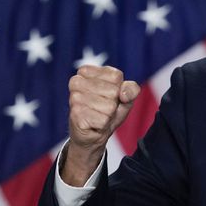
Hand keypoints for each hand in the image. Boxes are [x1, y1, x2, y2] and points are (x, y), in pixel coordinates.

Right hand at [63, 65, 140, 184]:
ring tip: (99, 116)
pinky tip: (94, 124)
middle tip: (104, 108)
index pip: (116, 76)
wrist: (94, 134)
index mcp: (87, 71)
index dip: (119, 89)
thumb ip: (131, 89)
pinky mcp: (75, 114)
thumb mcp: (125, 97)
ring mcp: (74, 98)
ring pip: (109, 106)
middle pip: (113, 91)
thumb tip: (123, 94)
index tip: (110, 95)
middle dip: (114, 103)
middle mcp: (77, 81)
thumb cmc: (109, 111)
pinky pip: (103, 120)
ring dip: (109, 115)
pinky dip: (103, 124)